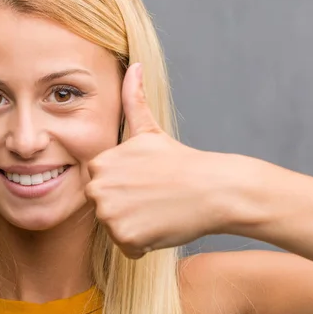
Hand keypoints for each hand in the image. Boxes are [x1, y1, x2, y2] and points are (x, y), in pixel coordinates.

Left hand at [85, 63, 242, 258]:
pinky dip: (144, 245)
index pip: (101, 187)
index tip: (146, 182)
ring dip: (135, 227)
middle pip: (105, 209)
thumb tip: (133, 65)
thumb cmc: (181, 161)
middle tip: (154, 198)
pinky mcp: (125, 236)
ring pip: (116, 229)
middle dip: (126, 208)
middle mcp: (98, 187)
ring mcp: (110, 213)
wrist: (213, 188)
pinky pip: (128, 248)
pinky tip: (161, 226)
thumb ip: (133, 99)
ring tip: (159, 211)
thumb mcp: (150, 129)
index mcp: (100, 163)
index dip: (125, 188)